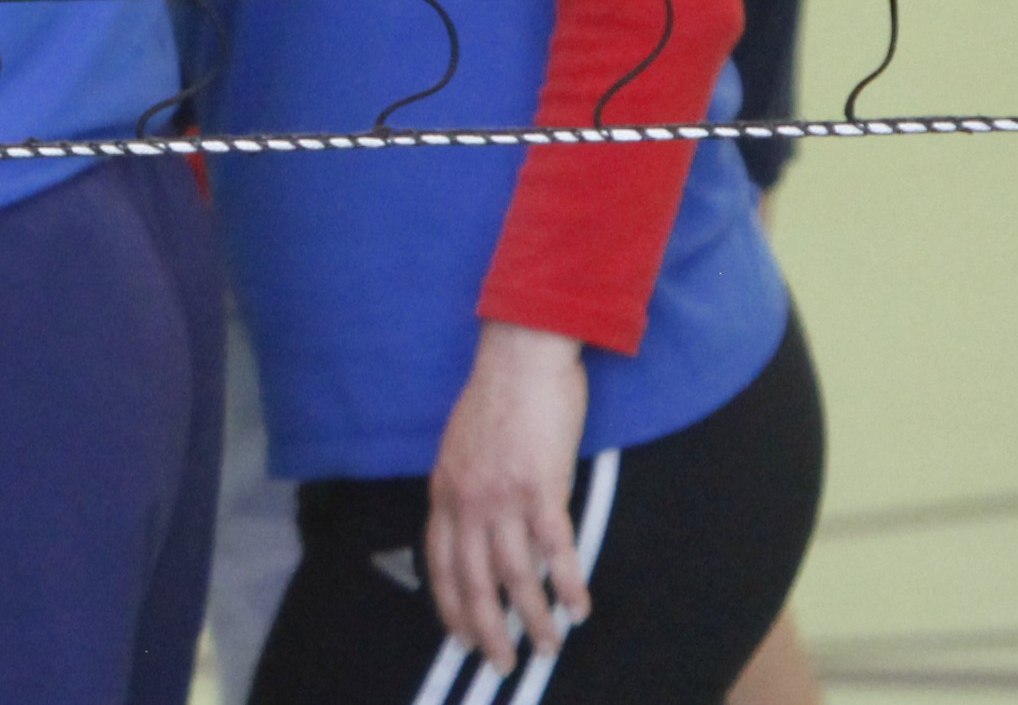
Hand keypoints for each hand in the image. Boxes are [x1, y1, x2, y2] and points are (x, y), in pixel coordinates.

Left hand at [428, 321, 594, 672]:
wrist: (521, 357)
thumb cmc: (498, 397)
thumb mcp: (461, 446)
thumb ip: (464, 488)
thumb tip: (473, 524)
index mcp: (445, 489)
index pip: (439, 561)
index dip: (449, 603)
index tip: (459, 634)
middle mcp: (468, 499)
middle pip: (472, 580)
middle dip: (485, 627)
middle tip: (500, 661)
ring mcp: (504, 496)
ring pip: (515, 575)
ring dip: (532, 618)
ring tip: (546, 646)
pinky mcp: (542, 488)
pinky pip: (555, 550)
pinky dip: (567, 584)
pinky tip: (578, 608)